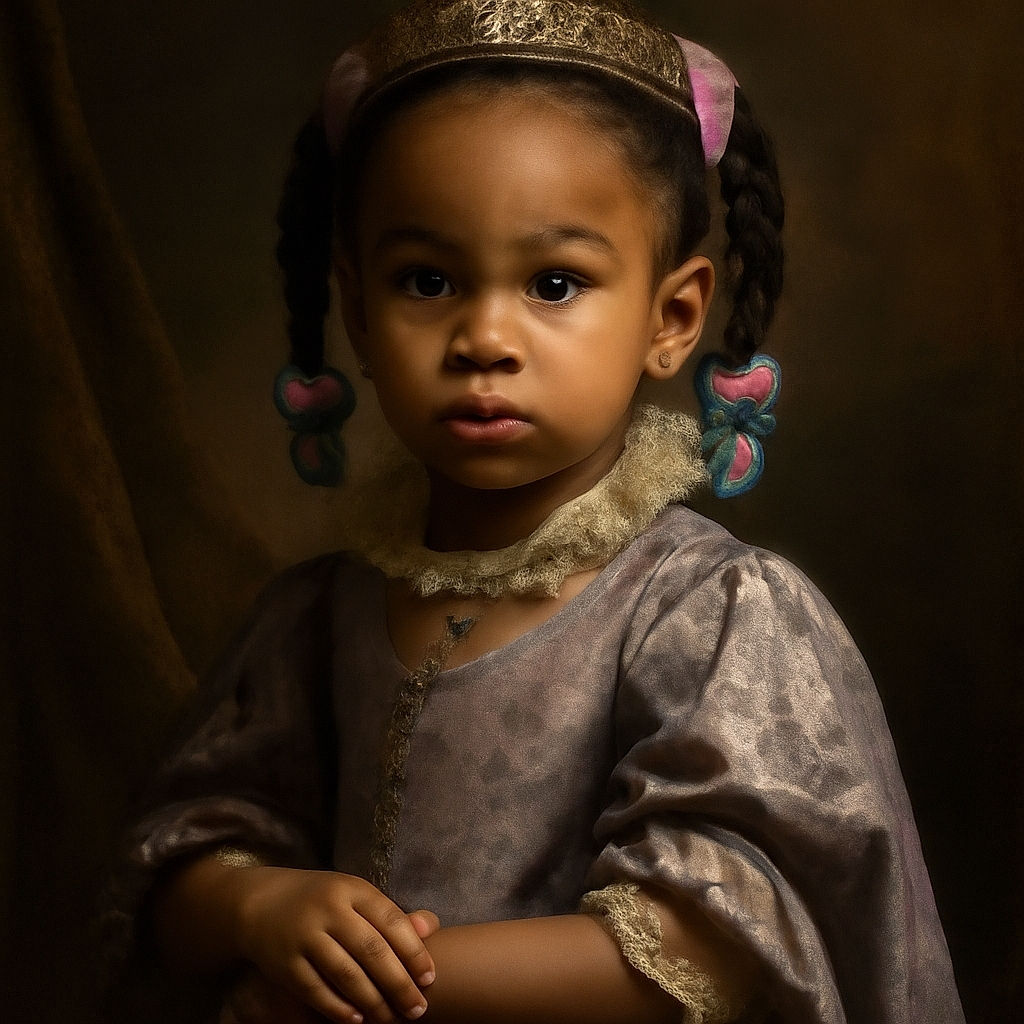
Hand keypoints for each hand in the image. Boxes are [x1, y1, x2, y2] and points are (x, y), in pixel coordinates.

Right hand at [236, 867, 438, 1023]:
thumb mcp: (354, 894)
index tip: (430, 978)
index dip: (414, 952)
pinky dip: (340, 1008)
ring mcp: (305, 936)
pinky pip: (318, 991)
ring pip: (347, 975)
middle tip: (418, 1008)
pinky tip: (358, 1019)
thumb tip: (431, 928)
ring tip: (391, 1019)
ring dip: (374, 1002)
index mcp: (352, 889)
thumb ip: (389, 914)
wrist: (259, 902)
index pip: (391, 921)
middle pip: (372, 951)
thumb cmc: (320, 900)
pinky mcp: (285, 964)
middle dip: (399, 984)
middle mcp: (329, 910)